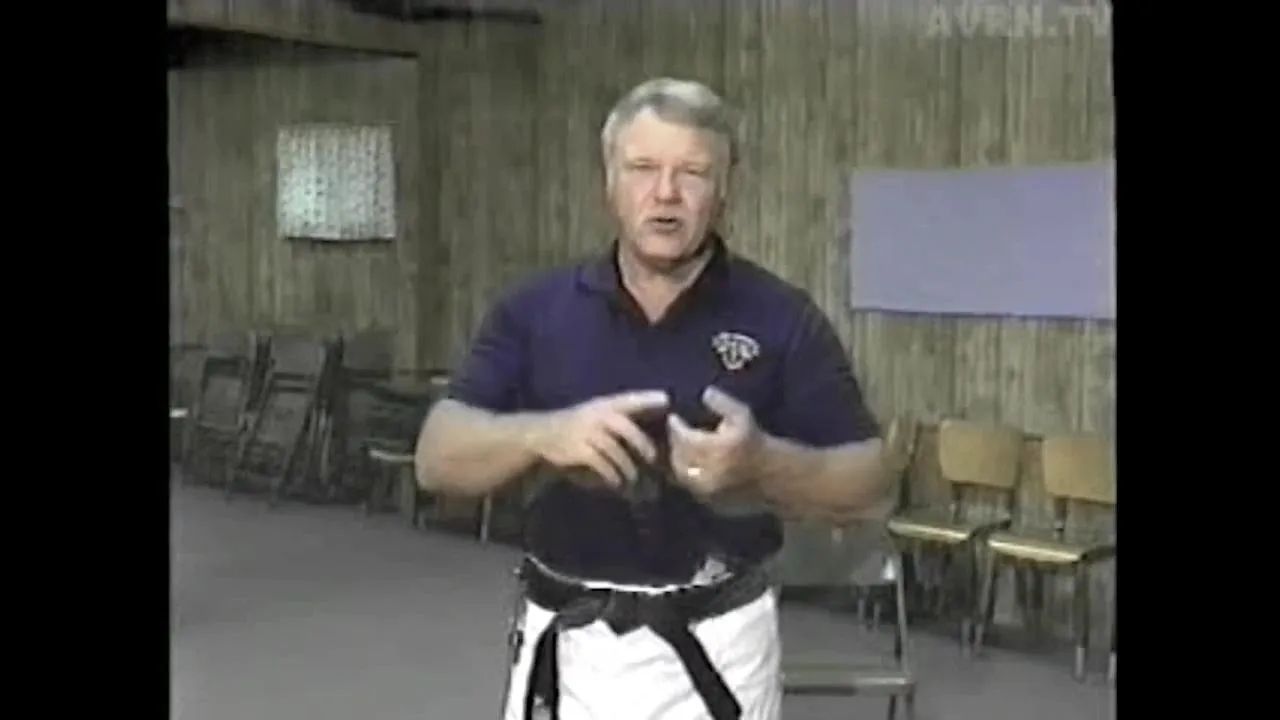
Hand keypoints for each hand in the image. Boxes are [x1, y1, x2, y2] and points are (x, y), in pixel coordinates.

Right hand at [532, 390, 669, 488]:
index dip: (647, 398)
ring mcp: (587, 432)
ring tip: (633, 478)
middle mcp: (596, 415)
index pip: (629, 398)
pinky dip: (611, 474)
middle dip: (641, 442)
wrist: (542, 433)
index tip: (667, 399)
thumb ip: (618, 418)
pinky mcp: (579, 449)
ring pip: (614, 450)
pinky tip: (616, 482)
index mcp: (603, 405)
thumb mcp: (594, 413)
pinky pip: (601, 463)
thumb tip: (647, 430)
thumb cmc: (576, 426)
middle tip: (653, 457)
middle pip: (625, 427)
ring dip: (627, 466)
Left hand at [667, 386, 762, 498]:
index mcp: (718, 449)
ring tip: (679, 449)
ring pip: (681, 475)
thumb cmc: (758, 442)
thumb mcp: (743, 416)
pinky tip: (691, 466)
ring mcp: (710, 492)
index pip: (684, 437)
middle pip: (678, 457)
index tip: (674, 418)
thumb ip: (722, 403)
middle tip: (675, 434)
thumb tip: (704, 393)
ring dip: (677, 461)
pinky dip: (687, 477)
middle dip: (674, 444)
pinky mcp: (711, 504)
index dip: (675, 426)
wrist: (778, 478)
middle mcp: (710, 473)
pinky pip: (691, 489)